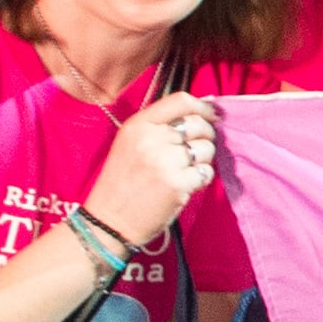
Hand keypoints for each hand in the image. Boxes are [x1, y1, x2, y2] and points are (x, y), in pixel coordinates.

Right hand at [85, 92, 221, 250]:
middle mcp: (151, 138)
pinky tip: (185, 185)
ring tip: (184, 171)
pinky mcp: (177, 183)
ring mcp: (165, 160)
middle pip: (199, 124)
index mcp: (138, 125)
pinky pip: (206, 172)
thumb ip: (162, 125)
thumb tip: (208, 105)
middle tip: (195, 151)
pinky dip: (201, 179)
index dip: (204, 107)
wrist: (108, 220)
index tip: (214, 115)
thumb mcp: (131, 143)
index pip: (181, 100)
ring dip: (203, 160)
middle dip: (206, 136)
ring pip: (206, 148)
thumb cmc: (123, 182)